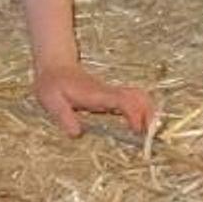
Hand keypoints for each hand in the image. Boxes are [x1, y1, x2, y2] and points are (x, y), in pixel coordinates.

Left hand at [33, 62, 156, 138]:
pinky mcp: (111, 96)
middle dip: (149, 114)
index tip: (136, 130)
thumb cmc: (52, 84)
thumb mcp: (51, 100)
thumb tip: (77, 134)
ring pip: (139, 97)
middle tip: (150, 136)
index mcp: (96, 94)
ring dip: (148, 112)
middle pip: (139, 97)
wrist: (55, 65)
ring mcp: (111, 93)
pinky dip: (142, 111)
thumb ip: (63, 116)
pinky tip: (140, 126)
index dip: (133, 114)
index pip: (122, 101)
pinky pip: (133, 100)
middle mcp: (108, 93)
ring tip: (149, 133)